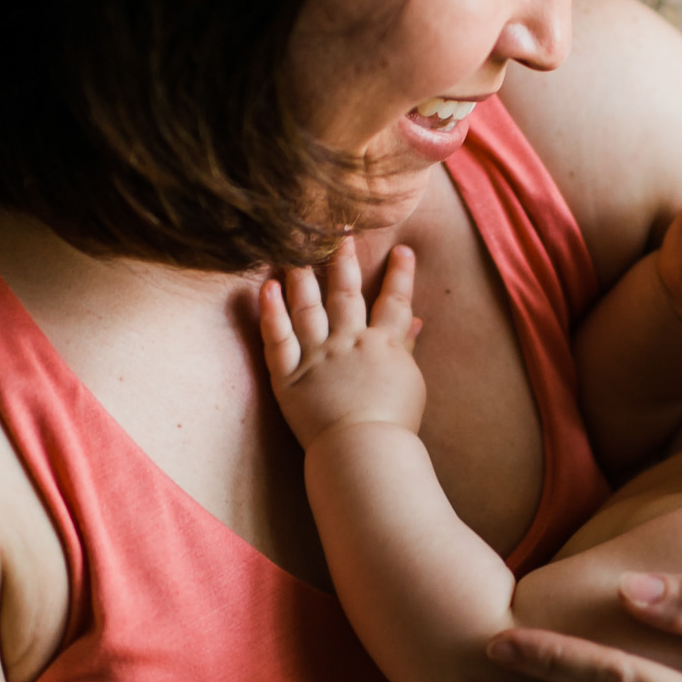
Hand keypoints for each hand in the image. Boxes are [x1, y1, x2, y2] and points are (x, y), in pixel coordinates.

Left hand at [260, 238, 424, 449]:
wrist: (364, 451)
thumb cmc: (393, 425)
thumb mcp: (410, 384)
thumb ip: (406, 350)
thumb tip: (415, 322)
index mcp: (383, 346)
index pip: (394, 302)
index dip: (400, 275)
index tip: (402, 249)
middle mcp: (349, 343)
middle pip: (345, 292)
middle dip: (343, 259)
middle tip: (338, 230)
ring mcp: (316, 357)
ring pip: (308, 306)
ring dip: (302, 275)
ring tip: (295, 248)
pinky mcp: (289, 376)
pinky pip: (276, 338)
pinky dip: (270, 312)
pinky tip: (266, 287)